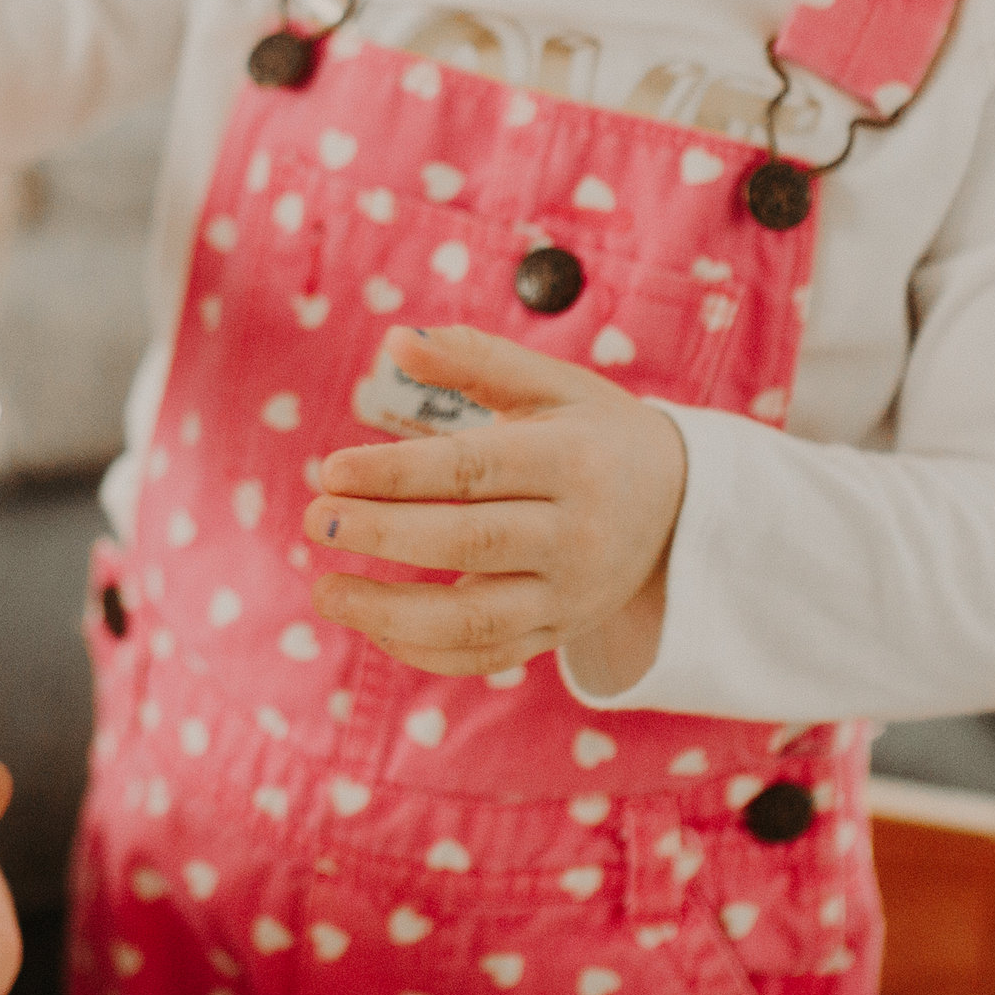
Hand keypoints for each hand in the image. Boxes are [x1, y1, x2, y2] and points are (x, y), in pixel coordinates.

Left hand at [301, 321, 688, 689]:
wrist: (682, 506)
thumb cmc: (596, 431)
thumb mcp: (551, 384)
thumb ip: (474, 360)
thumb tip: (395, 339)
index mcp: (574, 460)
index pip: (474, 469)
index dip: (397, 473)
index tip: (330, 470)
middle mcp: (578, 533)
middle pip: (470, 542)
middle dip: (383, 534)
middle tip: (313, 521)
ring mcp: (571, 594)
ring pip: (476, 619)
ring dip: (390, 613)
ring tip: (323, 594)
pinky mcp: (559, 634)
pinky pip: (486, 655)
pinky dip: (423, 651)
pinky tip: (371, 624)